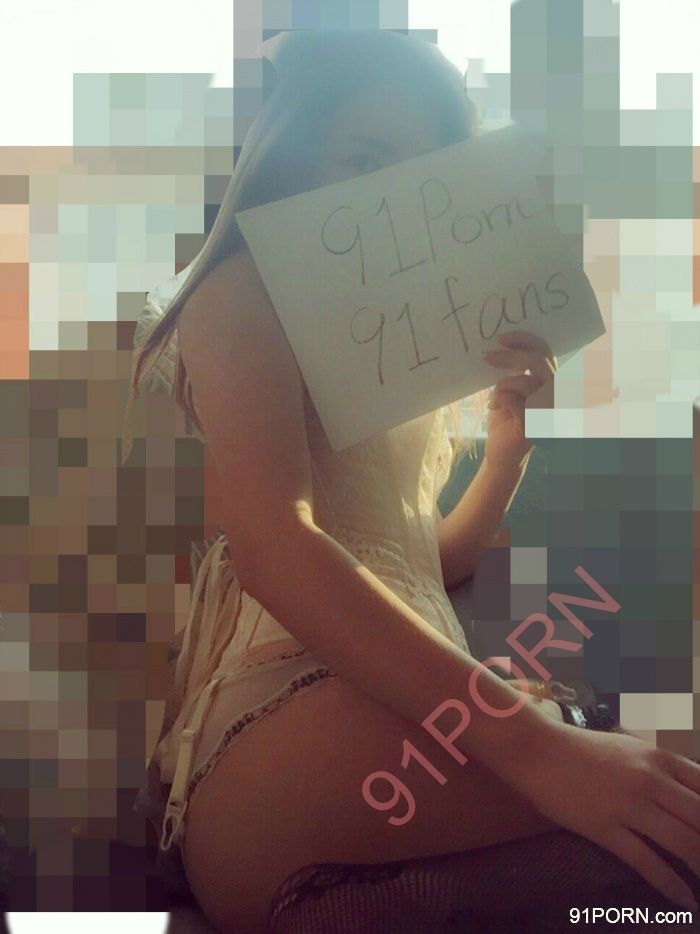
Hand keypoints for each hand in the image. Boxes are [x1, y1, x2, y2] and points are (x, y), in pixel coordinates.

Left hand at [482, 331, 556, 474]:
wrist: (500, 453)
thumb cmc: (504, 418)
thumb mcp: (507, 386)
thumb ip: (511, 367)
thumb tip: (499, 343)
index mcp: (549, 380)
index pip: (545, 351)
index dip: (525, 340)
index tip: (501, 338)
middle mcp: (555, 394)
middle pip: (539, 362)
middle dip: (510, 356)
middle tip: (487, 355)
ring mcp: (548, 411)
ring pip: (527, 382)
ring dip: (503, 384)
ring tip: (493, 395)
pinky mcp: (535, 427)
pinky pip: (515, 402)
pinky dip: (499, 399)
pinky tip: (493, 406)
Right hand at [510, 722, 699, 910]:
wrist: (536, 749)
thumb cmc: (581, 750)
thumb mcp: (629, 750)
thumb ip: (660, 770)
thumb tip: (687, 798)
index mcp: (658, 757)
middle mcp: (650, 779)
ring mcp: (628, 804)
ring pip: (684, 842)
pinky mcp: (605, 827)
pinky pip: (647, 861)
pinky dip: (671, 885)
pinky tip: (684, 899)